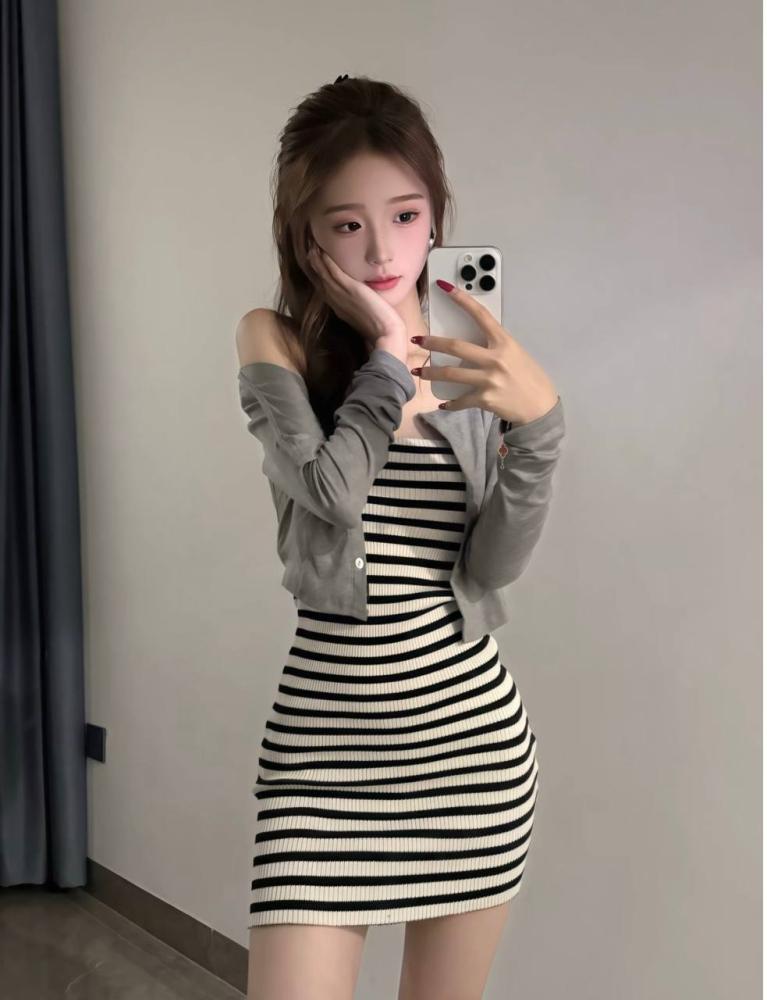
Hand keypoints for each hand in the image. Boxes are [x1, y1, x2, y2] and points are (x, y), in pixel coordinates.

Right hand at [307, 243, 406, 350]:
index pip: (326, 291)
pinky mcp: (351, 289)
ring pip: (325, 276)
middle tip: (309, 254)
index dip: (320, 279)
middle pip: (321, 283)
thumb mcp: (367, 317)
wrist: (386, 334)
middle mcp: (337, 303)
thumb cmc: (381, 330)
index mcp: (341, 310)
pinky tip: (322, 253)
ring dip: (317, 262)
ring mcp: (342, 296)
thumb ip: (362, 309)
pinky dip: (327, 263)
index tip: (316, 268)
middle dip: (315, 269)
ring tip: (312, 249)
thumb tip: (365, 304)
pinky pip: (335, 273)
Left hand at [412, 283, 558, 425]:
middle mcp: (495, 358)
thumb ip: (495, 346)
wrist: (540, 407)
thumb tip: (472, 342)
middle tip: (418, 340)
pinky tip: (443, 404)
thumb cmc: (529, 378)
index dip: (461, 299)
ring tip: (418, 372)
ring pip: (451, 374)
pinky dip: (450, 404)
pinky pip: (461, 400)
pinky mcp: (485, 398)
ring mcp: (489, 379)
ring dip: (431, 373)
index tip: (444, 288)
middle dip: (432, 343)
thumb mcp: (516, 354)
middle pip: (455, 347)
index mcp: (504, 342)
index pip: (480, 315)